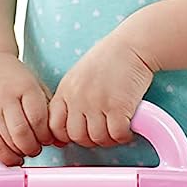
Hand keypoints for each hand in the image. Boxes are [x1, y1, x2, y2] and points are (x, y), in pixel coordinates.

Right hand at [0, 51, 56, 166]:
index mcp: (25, 87)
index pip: (38, 120)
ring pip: (8, 142)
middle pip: (22, 134)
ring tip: (26, 149)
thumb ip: (49, 111)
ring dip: (21, 152)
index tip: (48, 139)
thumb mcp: (37, 86)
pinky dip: (6, 156)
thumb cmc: (16, 79)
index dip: (46, 136)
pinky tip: (14, 156)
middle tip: (37, 148)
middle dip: (34, 147)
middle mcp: (5, 98)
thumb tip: (60, 141)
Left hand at [47, 30, 155, 147]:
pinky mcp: (118, 106)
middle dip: (90, 140)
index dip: (66, 136)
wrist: (133, 45)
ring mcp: (97, 103)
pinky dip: (123, 137)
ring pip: (97, 139)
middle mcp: (78, 98)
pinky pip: (117, 135)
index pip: (54, 126)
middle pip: (76, 137)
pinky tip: (127, 130)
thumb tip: (72, 125)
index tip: (81, 134)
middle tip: (103, 134)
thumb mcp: (79, 75)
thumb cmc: (110, 59)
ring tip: (116, 132)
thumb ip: (72, 97)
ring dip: (109, 140)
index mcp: (66, 90)